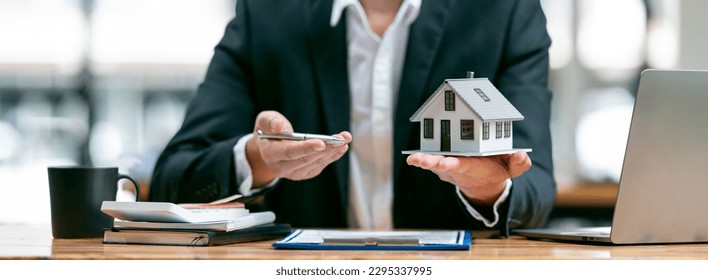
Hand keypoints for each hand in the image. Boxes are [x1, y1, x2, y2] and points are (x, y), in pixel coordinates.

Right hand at [246, 111, 351, 186]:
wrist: (268, 148)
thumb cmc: (268, 131)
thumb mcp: (264, 120)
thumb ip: (270, 121)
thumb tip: (280, 126)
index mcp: (270, 154)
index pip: (289, 152)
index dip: (305, 148)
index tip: (321, 143)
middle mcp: (281, 167)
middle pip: (306, 159)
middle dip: (326, 148)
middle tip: (342, 138)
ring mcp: (294, 173)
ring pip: (316, 163)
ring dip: (333, 151)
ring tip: (345, 139)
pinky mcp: (304, 174)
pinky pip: (320, 165)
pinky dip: (332, 156)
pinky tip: (342, 147)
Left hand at [406, 151, 530, 205]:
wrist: (483, 182)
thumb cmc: (496, 169)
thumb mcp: (512, 168)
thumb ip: (519, 163)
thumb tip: (522, 155)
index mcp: (474, 167)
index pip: (463, 165)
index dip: (454, 163)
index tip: (446, 162)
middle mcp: (458, 167)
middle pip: (444, 165)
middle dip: (433, 163)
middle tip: (422, 161)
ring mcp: (447, 166)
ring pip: (434, 163)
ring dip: (423, 161)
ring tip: (414, 159)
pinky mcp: (441, 162)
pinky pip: (430, 160)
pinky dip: (421, 158)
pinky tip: (412, 157)